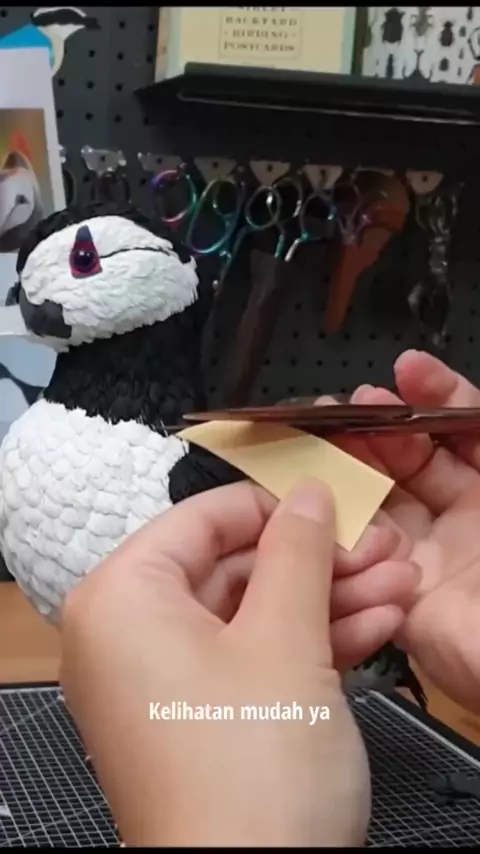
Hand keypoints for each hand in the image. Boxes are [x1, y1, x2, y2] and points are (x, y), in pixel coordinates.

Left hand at [59, 480, 413, 846]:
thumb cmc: (252, 765)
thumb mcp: (284, 639)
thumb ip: (296, 552)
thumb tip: (305, 493)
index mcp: (123, 599)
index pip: (201, 519)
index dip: (274, 508)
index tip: (334, 508)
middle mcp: (130, 636)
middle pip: (234, 568)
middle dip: (318, 562)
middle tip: (382, 549)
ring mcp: (166, 684)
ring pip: (253, 616)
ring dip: (329, 602)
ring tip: (399, 586)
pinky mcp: (201, 722)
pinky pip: (252, 660)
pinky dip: (310, 644)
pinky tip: (376, 627)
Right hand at [339, 350, 479, 712]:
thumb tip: (422, 371)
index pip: (456, 430)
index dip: (429, 398)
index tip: (403, 371)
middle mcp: (462, 517)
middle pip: (408, 461)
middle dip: (377, 429)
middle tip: (345, 407)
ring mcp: (430, 556)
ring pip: (377, 504)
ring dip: (349, 472)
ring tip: (322, 443)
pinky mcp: (402, 598)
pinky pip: (362, 560)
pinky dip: (340, 530)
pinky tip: (325, 501)